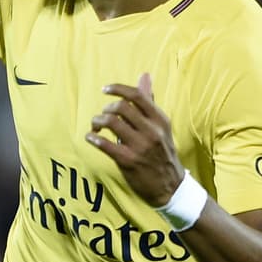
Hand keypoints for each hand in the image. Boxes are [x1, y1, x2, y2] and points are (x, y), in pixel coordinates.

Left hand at [85, 73, 183, 206]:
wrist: (171, 186)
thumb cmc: (162, 152)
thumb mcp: (161, 126)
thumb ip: (149, 102)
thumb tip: (144, 75)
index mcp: (160, 120)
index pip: (138, 96)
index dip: (118, 89)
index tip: (105, 90)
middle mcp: (152, 131)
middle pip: (121, 107)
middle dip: (106, 108)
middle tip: (102, 115)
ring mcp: (140, 146)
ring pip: (111, 122)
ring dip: (97, 121)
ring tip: (95, 127)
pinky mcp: (129, 161)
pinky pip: (105, 144)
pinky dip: (94, 138)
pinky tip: (91, 138)